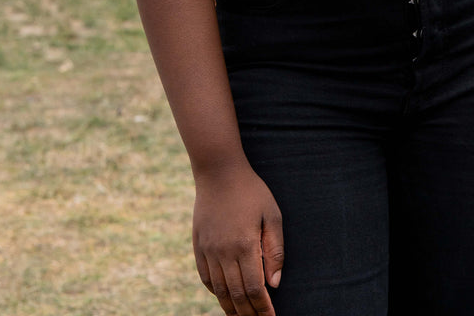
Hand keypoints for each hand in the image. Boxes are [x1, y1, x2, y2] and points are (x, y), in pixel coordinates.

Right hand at [192, 160, 283, 314]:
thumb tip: (274, 283)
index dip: (263, 308)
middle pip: (236, 295)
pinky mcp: (198, 246)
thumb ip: (275, 250)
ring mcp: (208, 250)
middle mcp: (224, 252)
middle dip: (249, 313)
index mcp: (245, 245)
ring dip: (231, 308)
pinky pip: (206, 278)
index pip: (254, 289)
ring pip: (219, 291)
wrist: (219, 171)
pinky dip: (215, 292)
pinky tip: (224, 297)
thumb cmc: (251, 191)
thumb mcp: (271, 215)